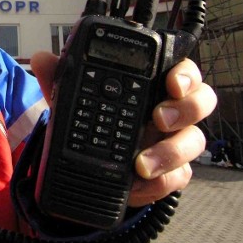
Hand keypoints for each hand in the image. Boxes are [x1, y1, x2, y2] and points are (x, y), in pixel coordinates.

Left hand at [30, 52, 216, 207]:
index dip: (184, 74)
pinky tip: (136, 184)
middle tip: (159, 117)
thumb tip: (41, 58)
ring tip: (140, 163)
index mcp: (153, 83)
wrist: (95, 161)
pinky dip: (158, 183)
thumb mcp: (75, 96)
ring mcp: (175, 141)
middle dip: (186, 108)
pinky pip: (178, 177)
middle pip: (201, 101)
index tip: (171, 82)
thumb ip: (60, 77)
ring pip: (194, 142)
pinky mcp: (171, 172)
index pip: (182, 70)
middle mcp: (172, 109)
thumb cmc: (96, 117)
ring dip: (170, 152)